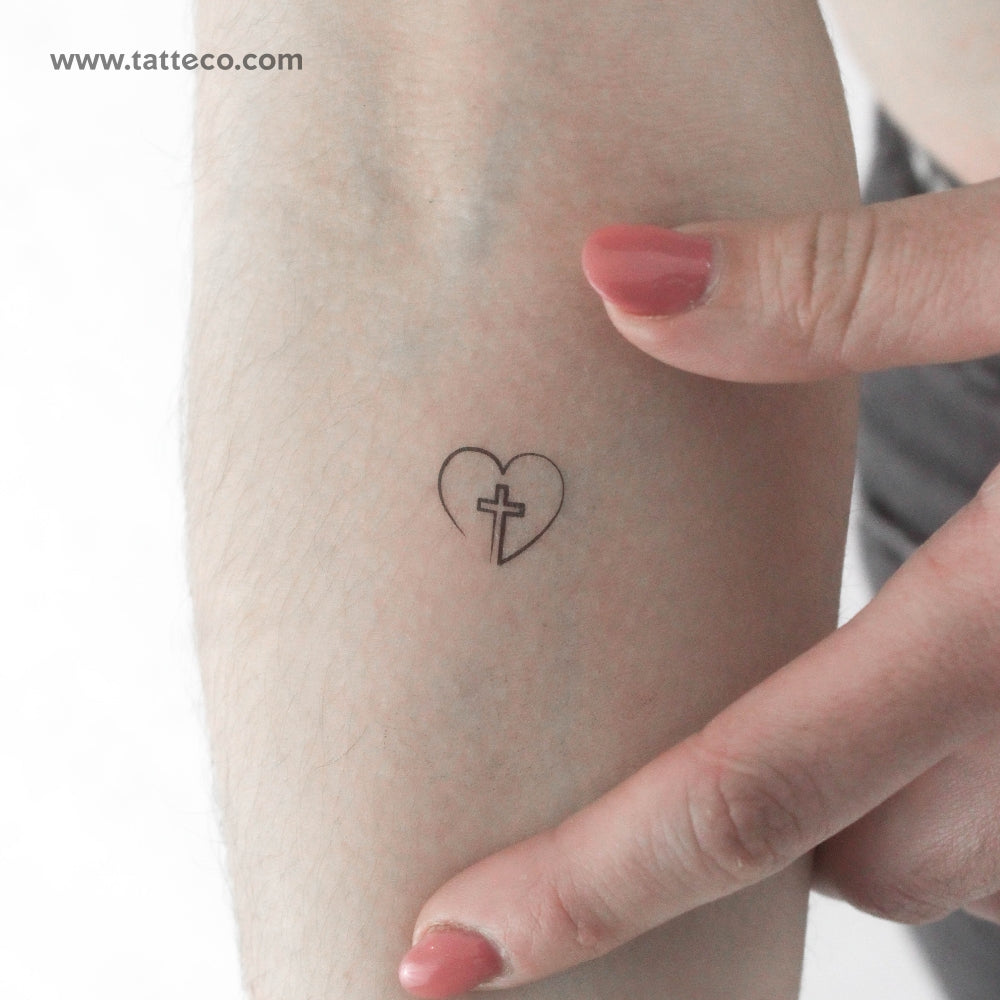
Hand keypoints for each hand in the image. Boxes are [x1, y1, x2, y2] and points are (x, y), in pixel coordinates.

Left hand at [397, 179, 999, 997]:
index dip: (579, 895)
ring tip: (796, 681)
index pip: (746, 802)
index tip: (437, 954)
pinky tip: (935, 670)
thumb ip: (835, 285)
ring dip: (854, 782)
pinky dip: (938, 762)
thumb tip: (609, 274)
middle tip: (639, 737)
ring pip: (936, 842)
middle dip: (738, 814)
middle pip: (841, 844)